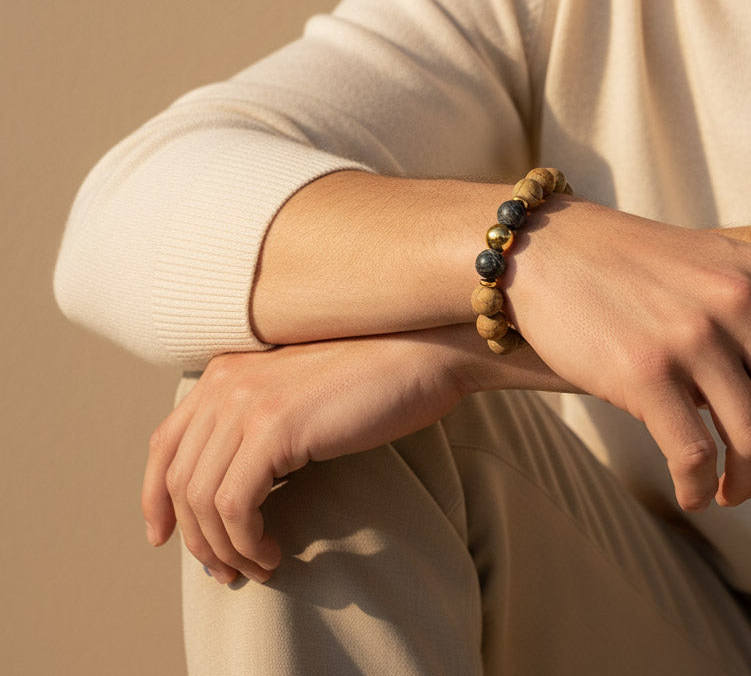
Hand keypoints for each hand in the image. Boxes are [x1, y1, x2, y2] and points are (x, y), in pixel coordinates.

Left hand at [141, 328, 541, 583]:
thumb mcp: (300, 393)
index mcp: (226, 371)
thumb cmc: (376, 377)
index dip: (156, 498)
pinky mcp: (275, 427)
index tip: (169, 537)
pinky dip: (246, 540)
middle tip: (226, 570)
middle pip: (177, 479)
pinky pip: (235, 505)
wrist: (424, 351)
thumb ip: (260, 419)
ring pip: (202, 499)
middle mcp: (225, 381)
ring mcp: (247, 402)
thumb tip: (234, 488)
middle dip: (195, 538)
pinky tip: (273, 551)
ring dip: (223, 548)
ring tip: (255, 567)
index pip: (165, 443)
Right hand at [504, 200, 750, 510]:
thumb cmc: (630, 264)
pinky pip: (693, 453)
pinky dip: (698, 486)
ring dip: (750, 483)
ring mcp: (693, 335)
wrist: (548, 247)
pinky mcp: (645, 370)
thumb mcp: (713, 262)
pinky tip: (691, 492)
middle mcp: (739, 301)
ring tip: (731, 492)